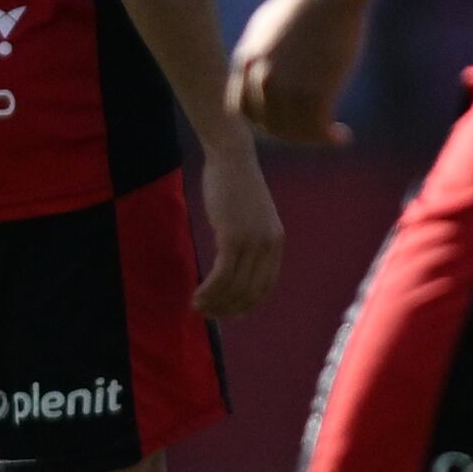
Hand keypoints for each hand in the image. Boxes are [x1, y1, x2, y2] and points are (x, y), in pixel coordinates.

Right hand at [191, 133, 285, 321]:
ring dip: (214, 303)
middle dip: (227, 308)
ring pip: (234, 287)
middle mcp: (268, 245)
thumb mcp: (248, 216)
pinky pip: (222, 275)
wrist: (232, 157)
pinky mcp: (233, 237)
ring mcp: (253, 242)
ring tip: (197, 307)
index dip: (247, 305)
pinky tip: (196, 295)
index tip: (229, 314)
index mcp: (275, 242)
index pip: (265, 286)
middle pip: (249, 292)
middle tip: (207, 314)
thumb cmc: (234, 185)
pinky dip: (209, 290)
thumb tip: (232, 265)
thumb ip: (246, 240)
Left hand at [226, 0, 363, 149]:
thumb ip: (259, 51)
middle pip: (268, 124)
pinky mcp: (314, 89)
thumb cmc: (306, 2)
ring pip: (294, 130)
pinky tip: (342, 137)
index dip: (260, 122)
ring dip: (312, 139)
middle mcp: (260, 77)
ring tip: (331, 136)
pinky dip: (328, 137)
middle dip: (289, 134)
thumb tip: (260, 67)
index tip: (282, 125)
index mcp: (245, 61)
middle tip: (311, 133)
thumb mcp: (267, 24)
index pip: (241, 109)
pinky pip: (317, 126)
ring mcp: (286, 84)